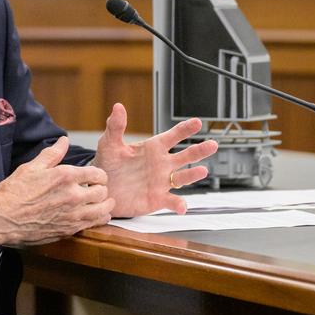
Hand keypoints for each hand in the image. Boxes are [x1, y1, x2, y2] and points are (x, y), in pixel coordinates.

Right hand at [0, 136, 115, 245]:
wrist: (2, 220)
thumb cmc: (13, 194)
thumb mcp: (32, 168)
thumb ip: (52, 154)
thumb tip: (64, 141)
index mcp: (65, 177)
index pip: (98, 174)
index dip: (99, 175)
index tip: (95, 177)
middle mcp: (73, 196)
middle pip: (103, 192)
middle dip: (102, 189)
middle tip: (97, 190)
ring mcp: (72, 215)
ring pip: (103, 210)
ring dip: (104, 205)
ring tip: (102, 204)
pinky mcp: (69, 230)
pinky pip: (94, 225)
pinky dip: (98, 220)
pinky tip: (94, 217)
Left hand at [92, 103, 217, 216]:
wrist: (101, 189)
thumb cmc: (107, 165)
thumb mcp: (109, 144)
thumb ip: (115, 126)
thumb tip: (118, 107)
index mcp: (153, 148)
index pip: (173, 136)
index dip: (185, 129)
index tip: (196, 123)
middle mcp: (162, 164)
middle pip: (186, 155)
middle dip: (199, 150)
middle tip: (212, 144)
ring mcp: (162, 182)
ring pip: (183, 177)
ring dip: (193, 175)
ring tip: (202, 171)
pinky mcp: (157, 199)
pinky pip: (172, 202)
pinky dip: (178, 204)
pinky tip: (183, 206)